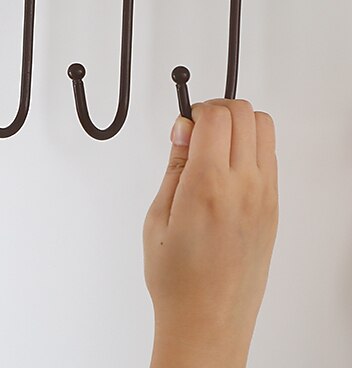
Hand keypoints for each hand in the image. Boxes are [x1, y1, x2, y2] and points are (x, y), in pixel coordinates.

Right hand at [143, 100, 277, 367]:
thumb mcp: (158, 215)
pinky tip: (227, 166)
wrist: (207, 322)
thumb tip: (184, 128)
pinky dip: (251, 147)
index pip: (216, 116)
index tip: (182, 125)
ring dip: (239, 125)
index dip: (195, 109)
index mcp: (208, 186)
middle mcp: (244, 188)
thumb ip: (175, 165)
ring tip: (213, 146)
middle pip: (245, 113)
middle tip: (196, 130)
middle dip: (217, 110)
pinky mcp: (274, 210)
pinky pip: (270, 158)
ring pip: (265, 129)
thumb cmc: (177, 279)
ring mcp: (265, 198)